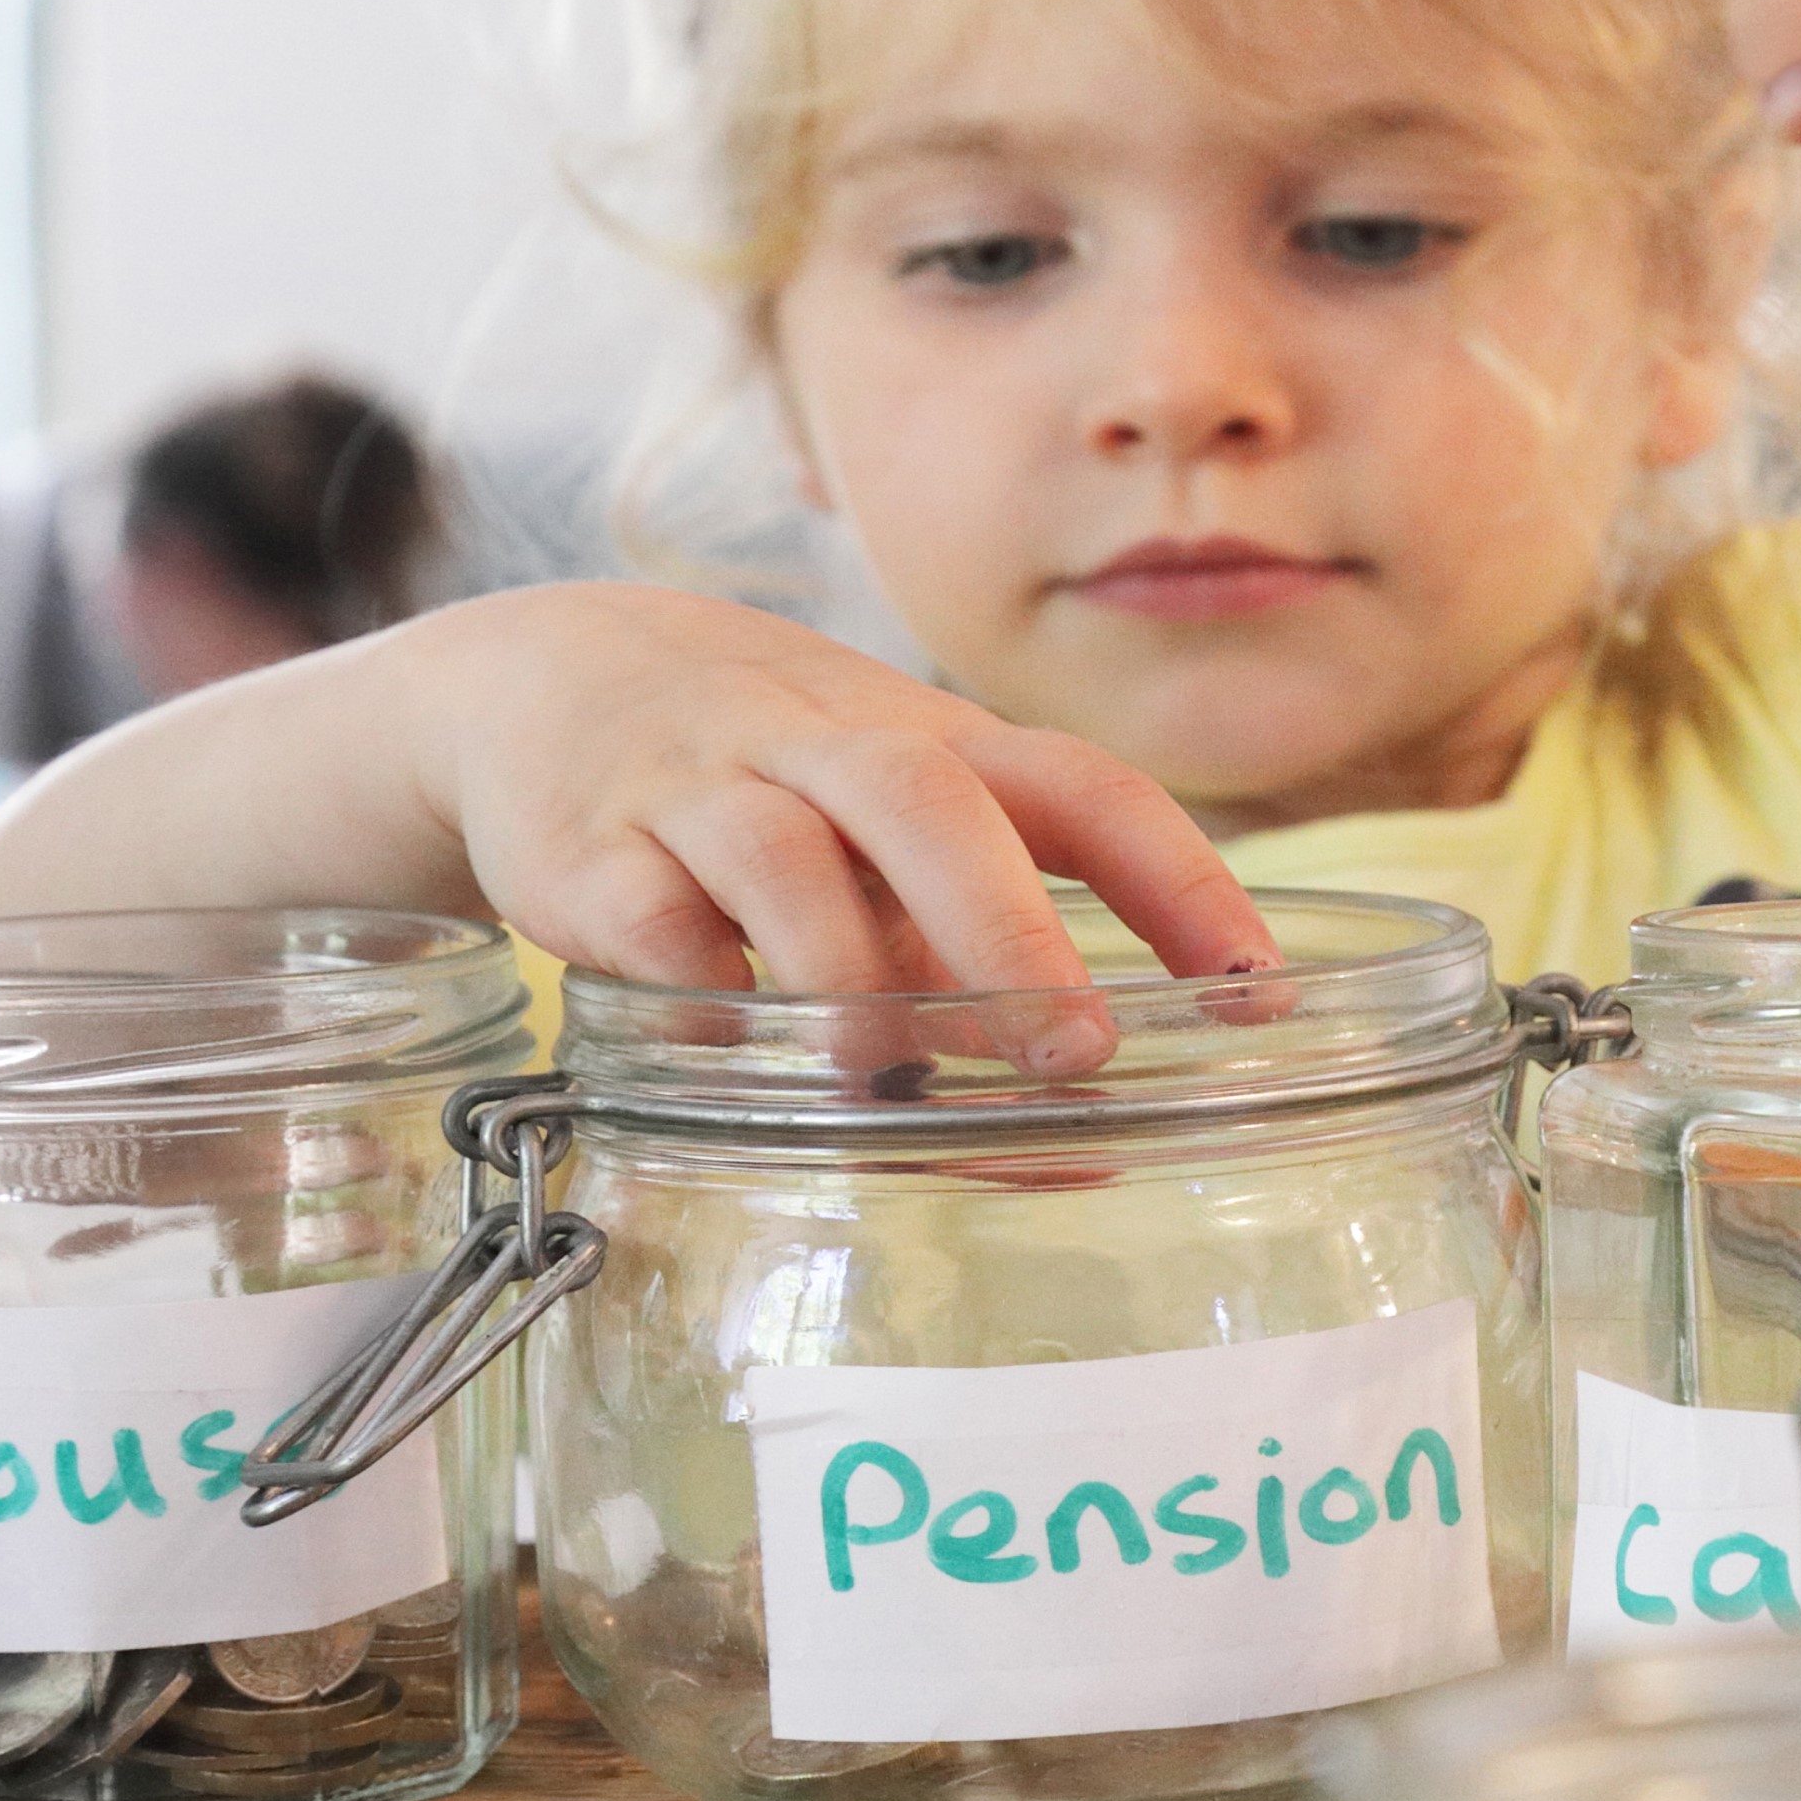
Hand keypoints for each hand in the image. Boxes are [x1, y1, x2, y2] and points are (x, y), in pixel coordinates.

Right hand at [407, 584, 1274, 1042]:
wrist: (541, 676)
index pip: (1084, 790)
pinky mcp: (588, 852)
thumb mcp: (883, 834)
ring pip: (783, 855)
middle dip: (1008, 926)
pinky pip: (645, 913)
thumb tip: (1081, 1124)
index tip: (1259, 992)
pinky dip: (693, 985)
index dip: (1182, 882)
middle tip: (1074, 1047)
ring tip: (880, 1072)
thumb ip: (970, 960)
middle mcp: (825, 751)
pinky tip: (728, 1046)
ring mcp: (702, 793)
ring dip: (844, 966)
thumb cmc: (764, 780)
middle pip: (929, 802)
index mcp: (933, 744)